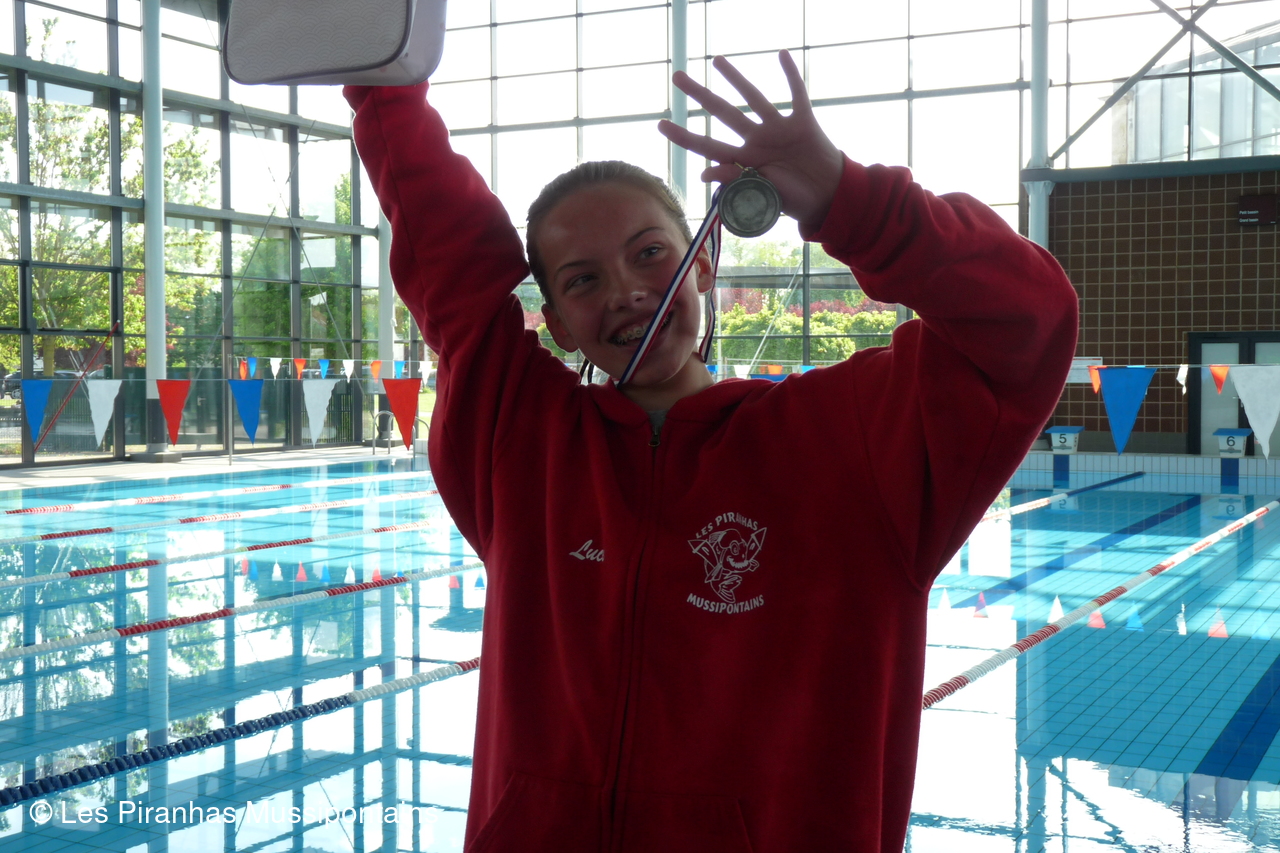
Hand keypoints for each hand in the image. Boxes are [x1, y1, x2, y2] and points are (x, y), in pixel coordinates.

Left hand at [658, 51, 843, 230]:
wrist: (827, 197)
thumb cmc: (793, 200)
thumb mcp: (762, 194)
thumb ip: (733, 181)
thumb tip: (703, 172)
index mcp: (744, 160)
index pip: (706, 145)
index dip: (683, 136)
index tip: (660, 125)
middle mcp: (756, 140)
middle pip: (722, 112)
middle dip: (699, 94)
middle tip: (677, 76)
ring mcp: (778, 129)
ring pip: (753, 97)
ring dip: (735, 78)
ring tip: (717, 60)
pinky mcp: (802, 122)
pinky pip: (796, 93)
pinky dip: (791, 74)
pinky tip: (782, 54)